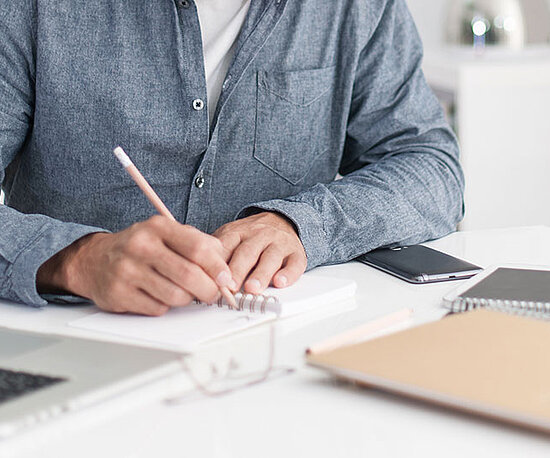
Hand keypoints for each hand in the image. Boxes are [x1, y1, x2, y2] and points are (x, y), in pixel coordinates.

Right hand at [37, 216, 233, 315]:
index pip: (198, 248)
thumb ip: (198, 243)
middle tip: (213, 294)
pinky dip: (166, 306)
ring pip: (175, 296)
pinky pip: (157, 309)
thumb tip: (224, 267)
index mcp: (158, 227)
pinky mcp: (118, 294)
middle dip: (209, 290)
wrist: (94, 259)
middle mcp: (141, 246)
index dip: (218, 267)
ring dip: (186, 299)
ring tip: (184, 292)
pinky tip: (159, 295)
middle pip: (189, 275)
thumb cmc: (141, 247)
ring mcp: (127, 270)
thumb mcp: (167, 234)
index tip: (226, 279)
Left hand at [213, 212, 306, 294]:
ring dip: (261, 274)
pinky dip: (288, 274)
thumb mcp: (231, 236)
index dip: (220, 261)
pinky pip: (294, 264)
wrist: (282, 220)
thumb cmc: (252, 236)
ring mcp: (279, 244)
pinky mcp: (296, 254)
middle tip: (231, 286)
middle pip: (248, 252)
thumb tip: (197, 270)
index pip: (228, 245)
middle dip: (238, 269)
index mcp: (240, 231)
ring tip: (252, 288)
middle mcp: (260, 235)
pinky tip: (280, 282)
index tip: (214, 277)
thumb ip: (216, 251)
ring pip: (271, 258)